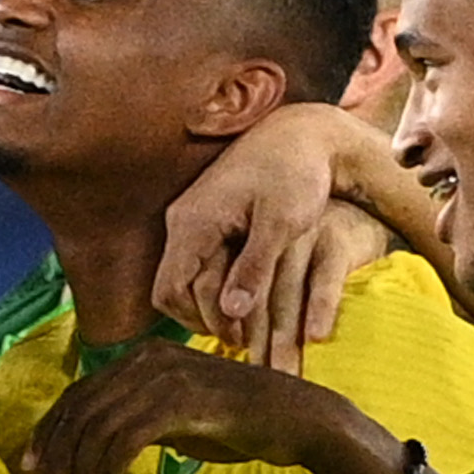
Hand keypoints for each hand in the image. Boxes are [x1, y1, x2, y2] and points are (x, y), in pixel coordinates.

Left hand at [18, 349, 396, 473]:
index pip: (78, 394)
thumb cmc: (239, 422)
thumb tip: (94, 449)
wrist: (296, 420)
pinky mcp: (183, 402)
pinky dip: (107, 467)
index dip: (47, 433)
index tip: (28, 469)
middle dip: (53, 458)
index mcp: (141, 359)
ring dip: (78, 471)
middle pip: (79, 409)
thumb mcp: (177, 418)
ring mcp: (165, 377)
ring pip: (97, 425)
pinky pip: (126, 437)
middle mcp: (147, 360)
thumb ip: (136, 423)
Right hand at [154, 103, 402, 371]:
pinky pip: (200, 264)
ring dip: (212, 305)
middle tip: (248, 340)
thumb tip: (231, 313)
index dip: (201, 321)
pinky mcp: (207, 219)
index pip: (171, 291)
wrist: (302, 133)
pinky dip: (218, 286)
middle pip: (174, 290)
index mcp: (194, 221)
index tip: (240, 337)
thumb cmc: (297, 174)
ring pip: (186, 279)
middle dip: (207, 318)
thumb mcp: (281, 223)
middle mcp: (183, 220)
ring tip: (249, 324)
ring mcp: (192, 218)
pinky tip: (247, 297)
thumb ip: (254, 267)